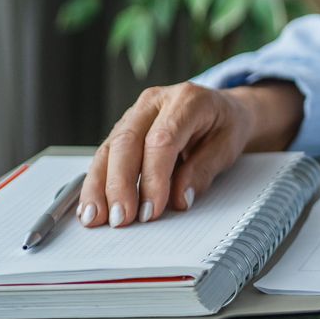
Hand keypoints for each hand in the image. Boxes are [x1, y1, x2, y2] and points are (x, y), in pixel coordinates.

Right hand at [79, 81, 296, 228]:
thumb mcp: (228, 146)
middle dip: (120, 185)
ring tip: (96, 218)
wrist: (224, 108)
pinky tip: (92, 205)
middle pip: (127, 143)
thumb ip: (203, 170)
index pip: (162, 140)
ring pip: (108, 149)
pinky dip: (96, 182)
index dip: (154, 177)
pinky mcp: (123, 128)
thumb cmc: (226, 125)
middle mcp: (155, 101)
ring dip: (99, 187)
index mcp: (187, 99)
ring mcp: (135, 113)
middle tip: (122, 219)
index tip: (151, 209)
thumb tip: (180, 199)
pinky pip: (104, 155)